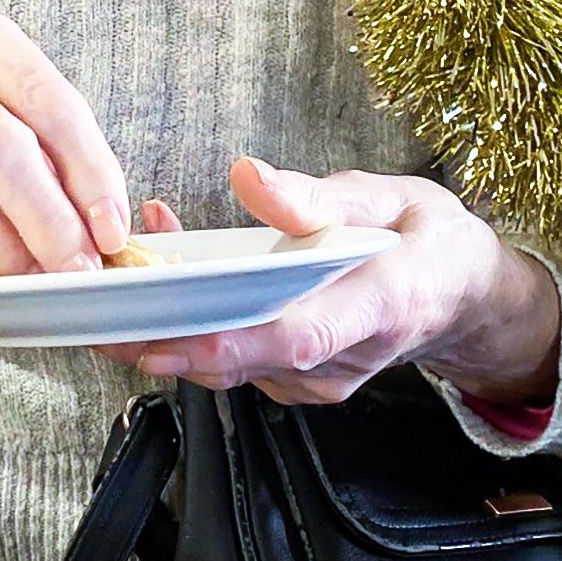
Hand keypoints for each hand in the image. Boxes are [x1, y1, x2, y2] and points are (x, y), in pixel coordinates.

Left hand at [99, 159, 560, 406]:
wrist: (463, 293)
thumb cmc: (426, 238)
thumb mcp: (389, 195)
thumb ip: (318, 196)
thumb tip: (250, 177)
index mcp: (380, 304)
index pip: (297, 336)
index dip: (227, 344)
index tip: (166, 339)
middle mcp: (348, 357)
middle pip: (247, 362)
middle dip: (166, 342)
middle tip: (98, 315)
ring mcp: (323, 380)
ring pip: (234, 366)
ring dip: (173, 327)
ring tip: (120, 279)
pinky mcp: (301, 384)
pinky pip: (240, 361)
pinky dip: (197, 327)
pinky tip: (170, 281)